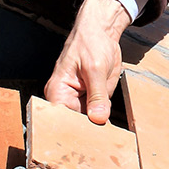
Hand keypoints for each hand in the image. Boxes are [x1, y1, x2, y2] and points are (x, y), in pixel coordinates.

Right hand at [45, 0, 129, 122]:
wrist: (101, 33)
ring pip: (89, 121)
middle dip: (90, 128)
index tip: (92, 135)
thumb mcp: (95, 68)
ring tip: (107, 127)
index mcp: (57, 91)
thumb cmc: (90, 43)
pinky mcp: (92, 99)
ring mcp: (80, 100)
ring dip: (100, 123)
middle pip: (75, 123)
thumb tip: (98, 118)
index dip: (77, 128)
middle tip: (104, 133)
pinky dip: (105, 115)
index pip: (63, 119)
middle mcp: (65, 98)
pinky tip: (110, 118)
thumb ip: (97, 95)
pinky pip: (99, 113)